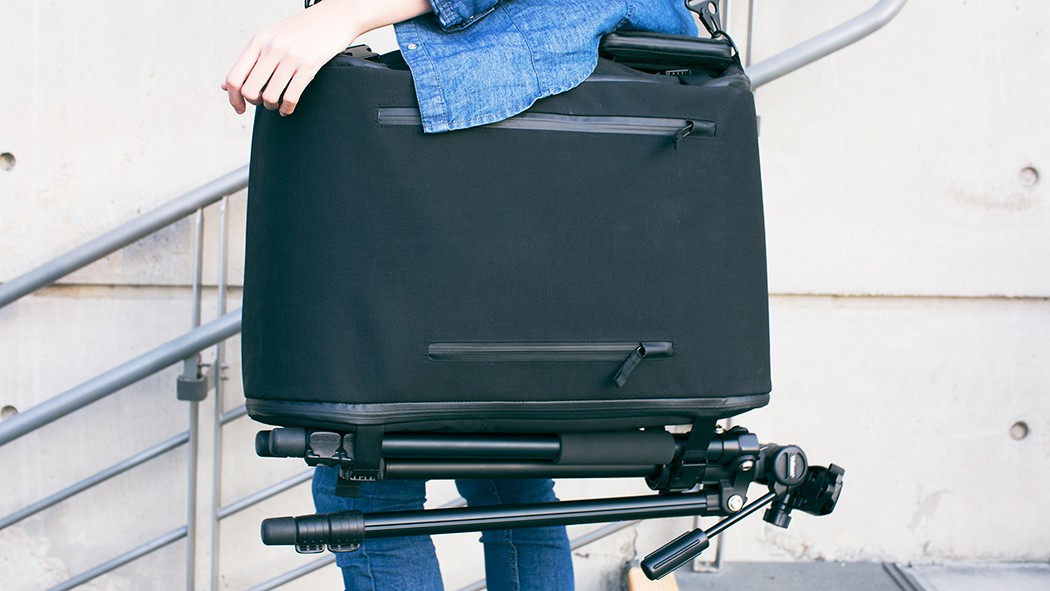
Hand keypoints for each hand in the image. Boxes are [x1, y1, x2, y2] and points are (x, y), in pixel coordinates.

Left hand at [222, 0, 431, 116]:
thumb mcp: (271, 39)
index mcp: (258, 41)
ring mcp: (290, 57)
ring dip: (272, 106)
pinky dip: (288, 108)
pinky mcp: (309, 65)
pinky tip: (288, 107)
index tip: (240, 108)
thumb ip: (250, 61)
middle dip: (254, 103)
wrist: (334, 16)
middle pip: (249, 91)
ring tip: (278, 104)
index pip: (234, 77)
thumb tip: (226, 86)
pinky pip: (291, 97)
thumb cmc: (303, 29)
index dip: (233, 99)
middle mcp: (271, 48)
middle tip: (263, 102)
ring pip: (269, 96)